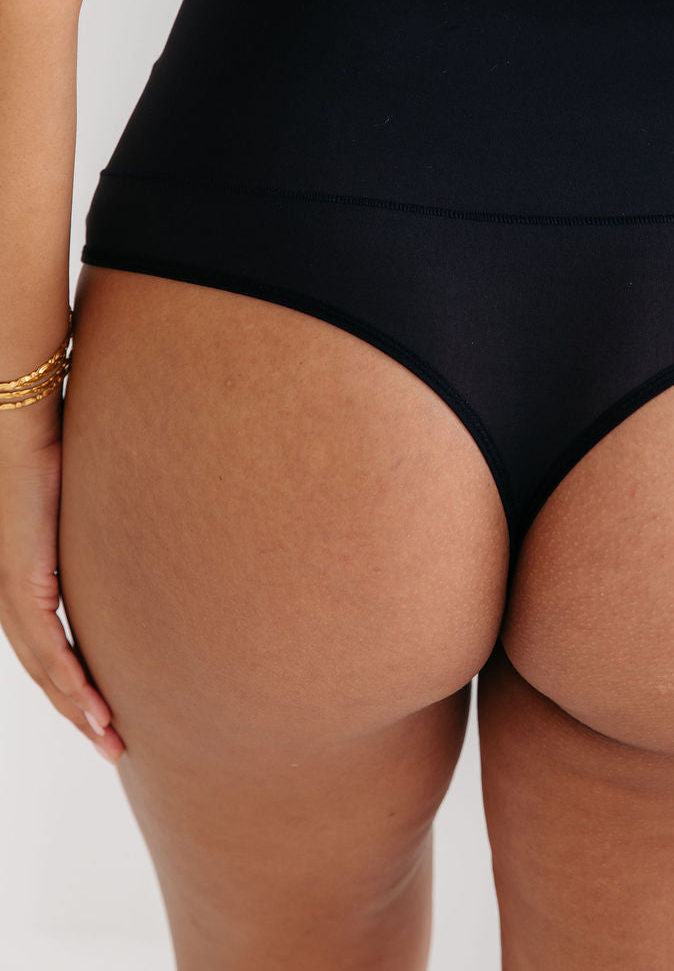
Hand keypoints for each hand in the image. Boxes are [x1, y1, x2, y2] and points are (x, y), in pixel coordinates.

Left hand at [0, 416, 124, 764]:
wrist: (20, 421)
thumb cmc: (59, 444)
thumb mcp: (92, 499)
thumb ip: (116, 522)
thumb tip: (163, 516)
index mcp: (30, 576)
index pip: (53, 647)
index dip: (79, 685)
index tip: (109, 715)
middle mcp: (15, 593)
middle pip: (49, 671)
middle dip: (82, 714)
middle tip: (114, 747)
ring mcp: (13, 590)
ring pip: (47, 669)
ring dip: (79, 710)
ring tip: (110, 740)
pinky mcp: (21, 580)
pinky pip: (47, 645)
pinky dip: (70, 681)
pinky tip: (91, 707)